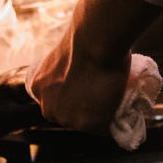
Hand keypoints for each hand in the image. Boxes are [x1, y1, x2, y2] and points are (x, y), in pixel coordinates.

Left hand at [28, 0, 162, 134]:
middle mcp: (48, 107)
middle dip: (87, 108)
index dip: (76, 95)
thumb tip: (86, 46)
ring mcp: (67, 118)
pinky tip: (123, 107)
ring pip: (89, 123)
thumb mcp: (69, 48)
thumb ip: (71, 60)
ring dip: (103, 114)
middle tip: (106, 93)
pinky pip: (106, 128)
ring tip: (117, 98)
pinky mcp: (88, 123)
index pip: (58, 99)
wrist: (95, 38)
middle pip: (71, 115)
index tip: (89, 88)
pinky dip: (116, 120)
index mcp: (39, 86)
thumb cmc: (86, 33)